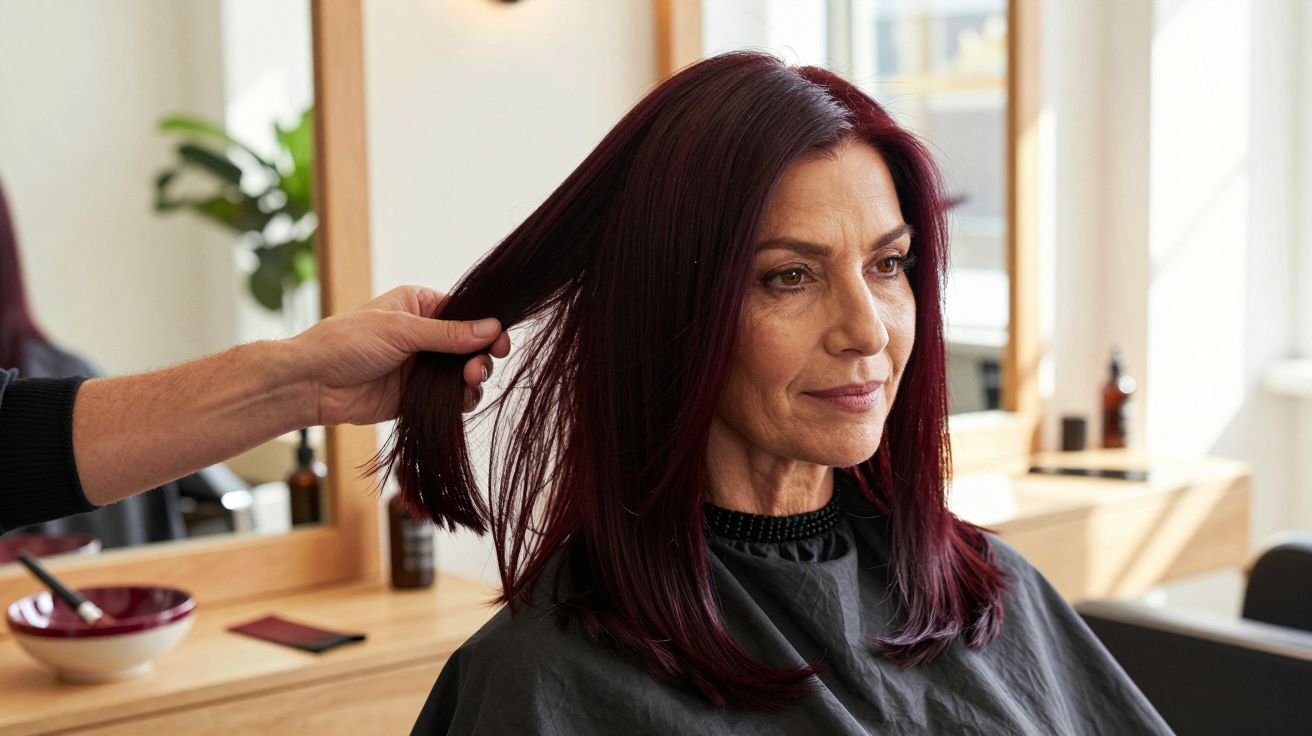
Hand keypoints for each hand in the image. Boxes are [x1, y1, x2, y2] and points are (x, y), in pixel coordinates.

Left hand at [288, 285, 510, 425]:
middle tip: (476, 368)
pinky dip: (462, 399)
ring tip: (467, 382)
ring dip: (473, 378)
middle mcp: (426, 335)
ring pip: (464, 372)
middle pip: (471, 344)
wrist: (312, 384)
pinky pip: (451, 397)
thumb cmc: (346, 343)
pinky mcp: (418, 396)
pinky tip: (461, 399)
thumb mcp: (400, 331)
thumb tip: (491, 328)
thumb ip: (448, 334)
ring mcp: (422, 366)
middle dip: (481, 356)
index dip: (486, 327)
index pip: (466, 313)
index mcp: (420, 306)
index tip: (500, 341)